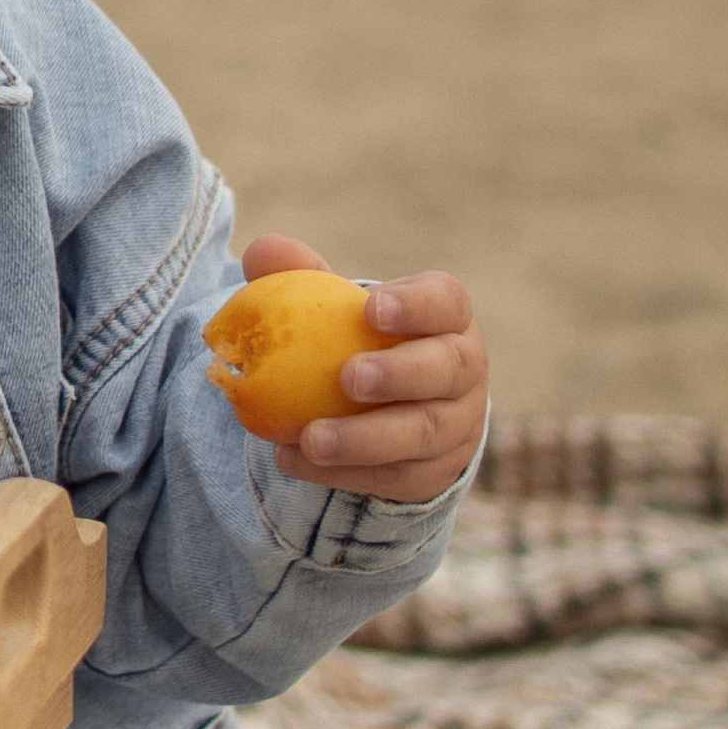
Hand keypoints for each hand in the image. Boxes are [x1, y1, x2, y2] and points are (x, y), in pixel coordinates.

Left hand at [242, 235, 486, 507]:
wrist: (380, 408)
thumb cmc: (351, 338)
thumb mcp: (328, 305)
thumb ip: (296, 275)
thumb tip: (263, 251)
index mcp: (446, 318)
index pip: (446, 302)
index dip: (416, 305)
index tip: (370, 308)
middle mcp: (464, 370)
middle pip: (448, 370)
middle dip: (400, 373)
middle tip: (348, 377)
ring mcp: (457, 425)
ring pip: (424, 433)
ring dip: (366, 438)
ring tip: (311, 438)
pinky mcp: (434, 473)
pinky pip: (394, 477)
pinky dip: (343, 472)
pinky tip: (293, 459)